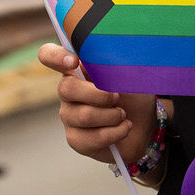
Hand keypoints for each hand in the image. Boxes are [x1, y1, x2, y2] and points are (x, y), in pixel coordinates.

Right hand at [37, 43, 155, 161]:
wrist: (146, 125)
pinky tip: (124, 127)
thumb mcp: (127, 76)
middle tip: (116, 97)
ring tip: (123, 114)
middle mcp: (67, 91)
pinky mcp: (76, 139)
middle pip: (66, 88)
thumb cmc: (133, 95)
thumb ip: (111, 65)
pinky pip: (92, 137)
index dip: (54, 56)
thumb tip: (96, 62)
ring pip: (84, 115)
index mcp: (76, 69)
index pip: (48, 55)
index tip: (74, 62)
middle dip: (99, 94)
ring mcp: (69, 116)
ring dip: (112, 115)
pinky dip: (116, 132)